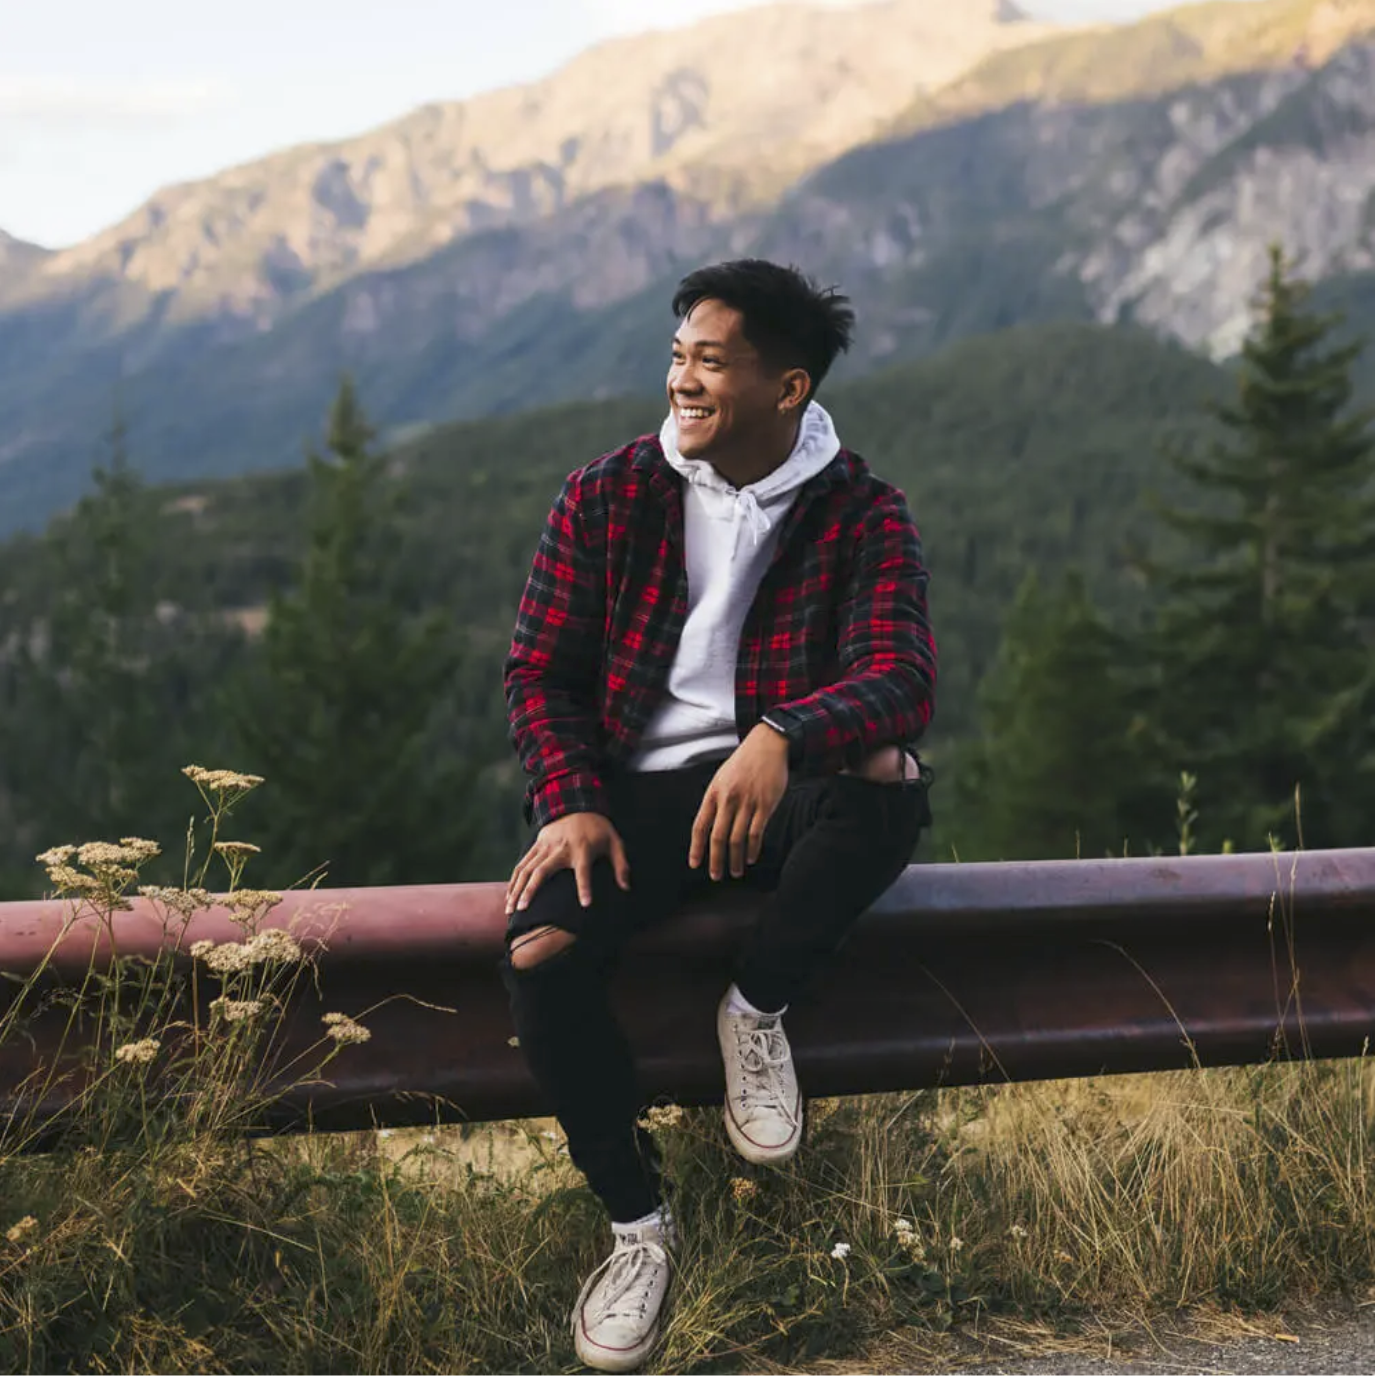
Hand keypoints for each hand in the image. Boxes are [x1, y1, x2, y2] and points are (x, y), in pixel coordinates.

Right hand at [505, 812, 630, 913]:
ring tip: (509, 908)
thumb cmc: (600, 829)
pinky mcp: (537, 844)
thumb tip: (626, 888)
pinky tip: (508, 895)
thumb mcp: (615, 843)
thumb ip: (621, 866)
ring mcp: (546, 845)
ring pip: (527, 868)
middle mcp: (561, 847)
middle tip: (522, 909)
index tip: (586, 904)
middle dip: (531, 890)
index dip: (585, 886)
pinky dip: (514, 879)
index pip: (584, 870)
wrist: (579, 804)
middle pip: (543, 870)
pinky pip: (522, 863)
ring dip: (517, 888)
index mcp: (583, 849)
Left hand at [689, 724, 789, 880]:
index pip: (700, 825)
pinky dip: (752, 849)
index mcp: (713, 793)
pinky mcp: (765, 804)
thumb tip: (711, 825)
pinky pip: (756, 833)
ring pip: (737, 839)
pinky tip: (750, 858)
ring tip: (735, 871)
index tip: (695, 864)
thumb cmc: (744, 762)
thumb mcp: (721, 778)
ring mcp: (747, 802)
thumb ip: (716, 800)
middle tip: (715, 876)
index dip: (696, 847)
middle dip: (715, 860)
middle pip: (718, 837)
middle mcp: (728, 799)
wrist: (767, 744)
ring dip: (735, 859)